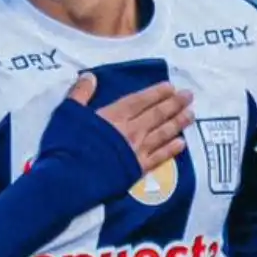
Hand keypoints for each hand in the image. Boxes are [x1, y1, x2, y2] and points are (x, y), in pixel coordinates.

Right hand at [66, 73, 194, 175]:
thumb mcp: (67, 114)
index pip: (140, 101)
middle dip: (174, 104)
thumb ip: (80, 94)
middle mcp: (130, 131)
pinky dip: (171, 150)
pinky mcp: (136, 170)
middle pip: (156, 115)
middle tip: (189, 96)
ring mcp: (135, 151)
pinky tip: (182, 144)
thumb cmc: (65, 146)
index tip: (171, 87)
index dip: (156, 93)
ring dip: (178, 123)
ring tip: (191, 115)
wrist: (69, 180)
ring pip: (162, 134)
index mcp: (114, 116)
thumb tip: (90, 77)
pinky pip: (159, 158)